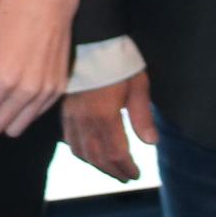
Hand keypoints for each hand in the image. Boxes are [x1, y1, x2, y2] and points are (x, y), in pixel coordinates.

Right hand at [61, 68, 154, 182]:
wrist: (91, 39)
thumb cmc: (118, 60)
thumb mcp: (138, 85)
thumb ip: (142, 116)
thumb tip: (151, 143)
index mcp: (105, 116)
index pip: (116, 153)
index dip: (127, 168)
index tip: (137, 174)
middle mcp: (85, 120)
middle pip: (98, 157)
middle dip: (113, 171)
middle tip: (125, 177)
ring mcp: (72, 116)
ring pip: (81, 152)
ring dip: (96, 165)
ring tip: (109, 169)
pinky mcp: (64, 109)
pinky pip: (68, 139)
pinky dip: (79, 151)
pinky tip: (88, 153)